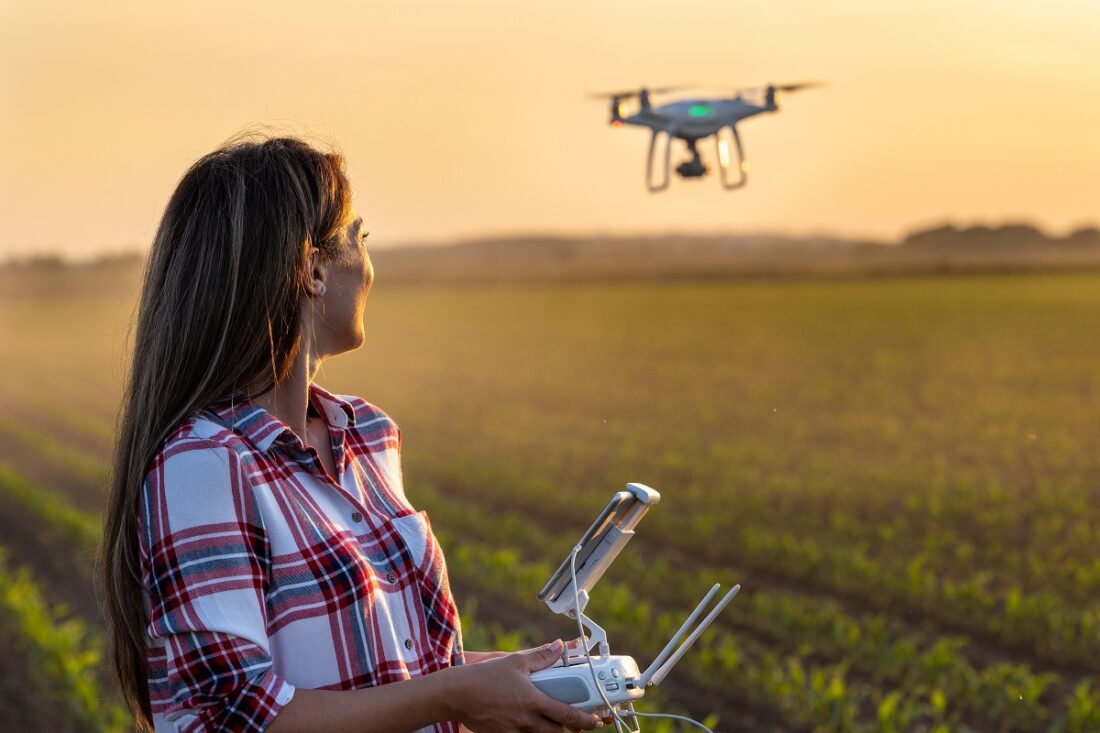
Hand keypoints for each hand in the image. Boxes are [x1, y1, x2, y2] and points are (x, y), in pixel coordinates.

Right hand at [448, 639, 602, 732]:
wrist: (457, 694)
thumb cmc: (485, 677)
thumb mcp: (516, 662)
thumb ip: (541, 656)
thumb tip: (559, 647)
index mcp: (533, 701)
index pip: (568, 716)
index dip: (585, 720)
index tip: (595, 721)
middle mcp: (526, 721)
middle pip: (558, 732)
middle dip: (567, 727)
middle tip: (570, 718)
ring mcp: (514, 732)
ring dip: (549, 729)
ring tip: (548, 719)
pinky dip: (530, 732)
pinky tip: (526, 721)